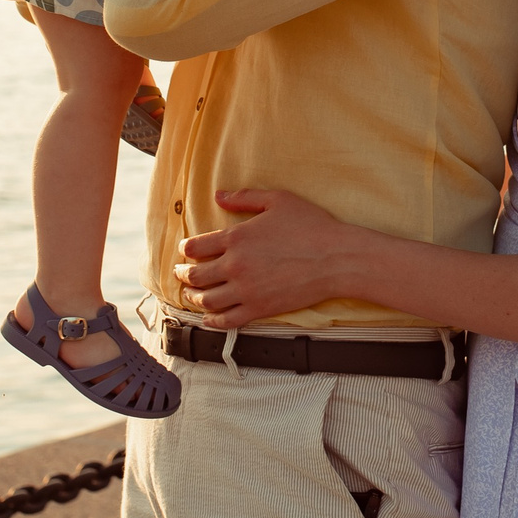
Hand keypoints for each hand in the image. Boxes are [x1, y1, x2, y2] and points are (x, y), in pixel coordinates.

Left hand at [174, 188, 361, 327]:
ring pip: (206, 300)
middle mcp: (235, 265)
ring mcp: (246, 290)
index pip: (195, 247)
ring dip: (193, 298)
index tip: (184, 251)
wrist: (336, 258)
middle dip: (183, 274)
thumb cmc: (311, 226)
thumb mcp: (277, 200)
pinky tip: (208, 318)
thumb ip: (245, 198)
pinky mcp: (259, 309)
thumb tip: (219, 196)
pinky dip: (212, 321)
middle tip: (181, 273)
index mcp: (236, 237)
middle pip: (195, 275)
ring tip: (192, 295)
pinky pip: (227, 320)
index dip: (185, 249)